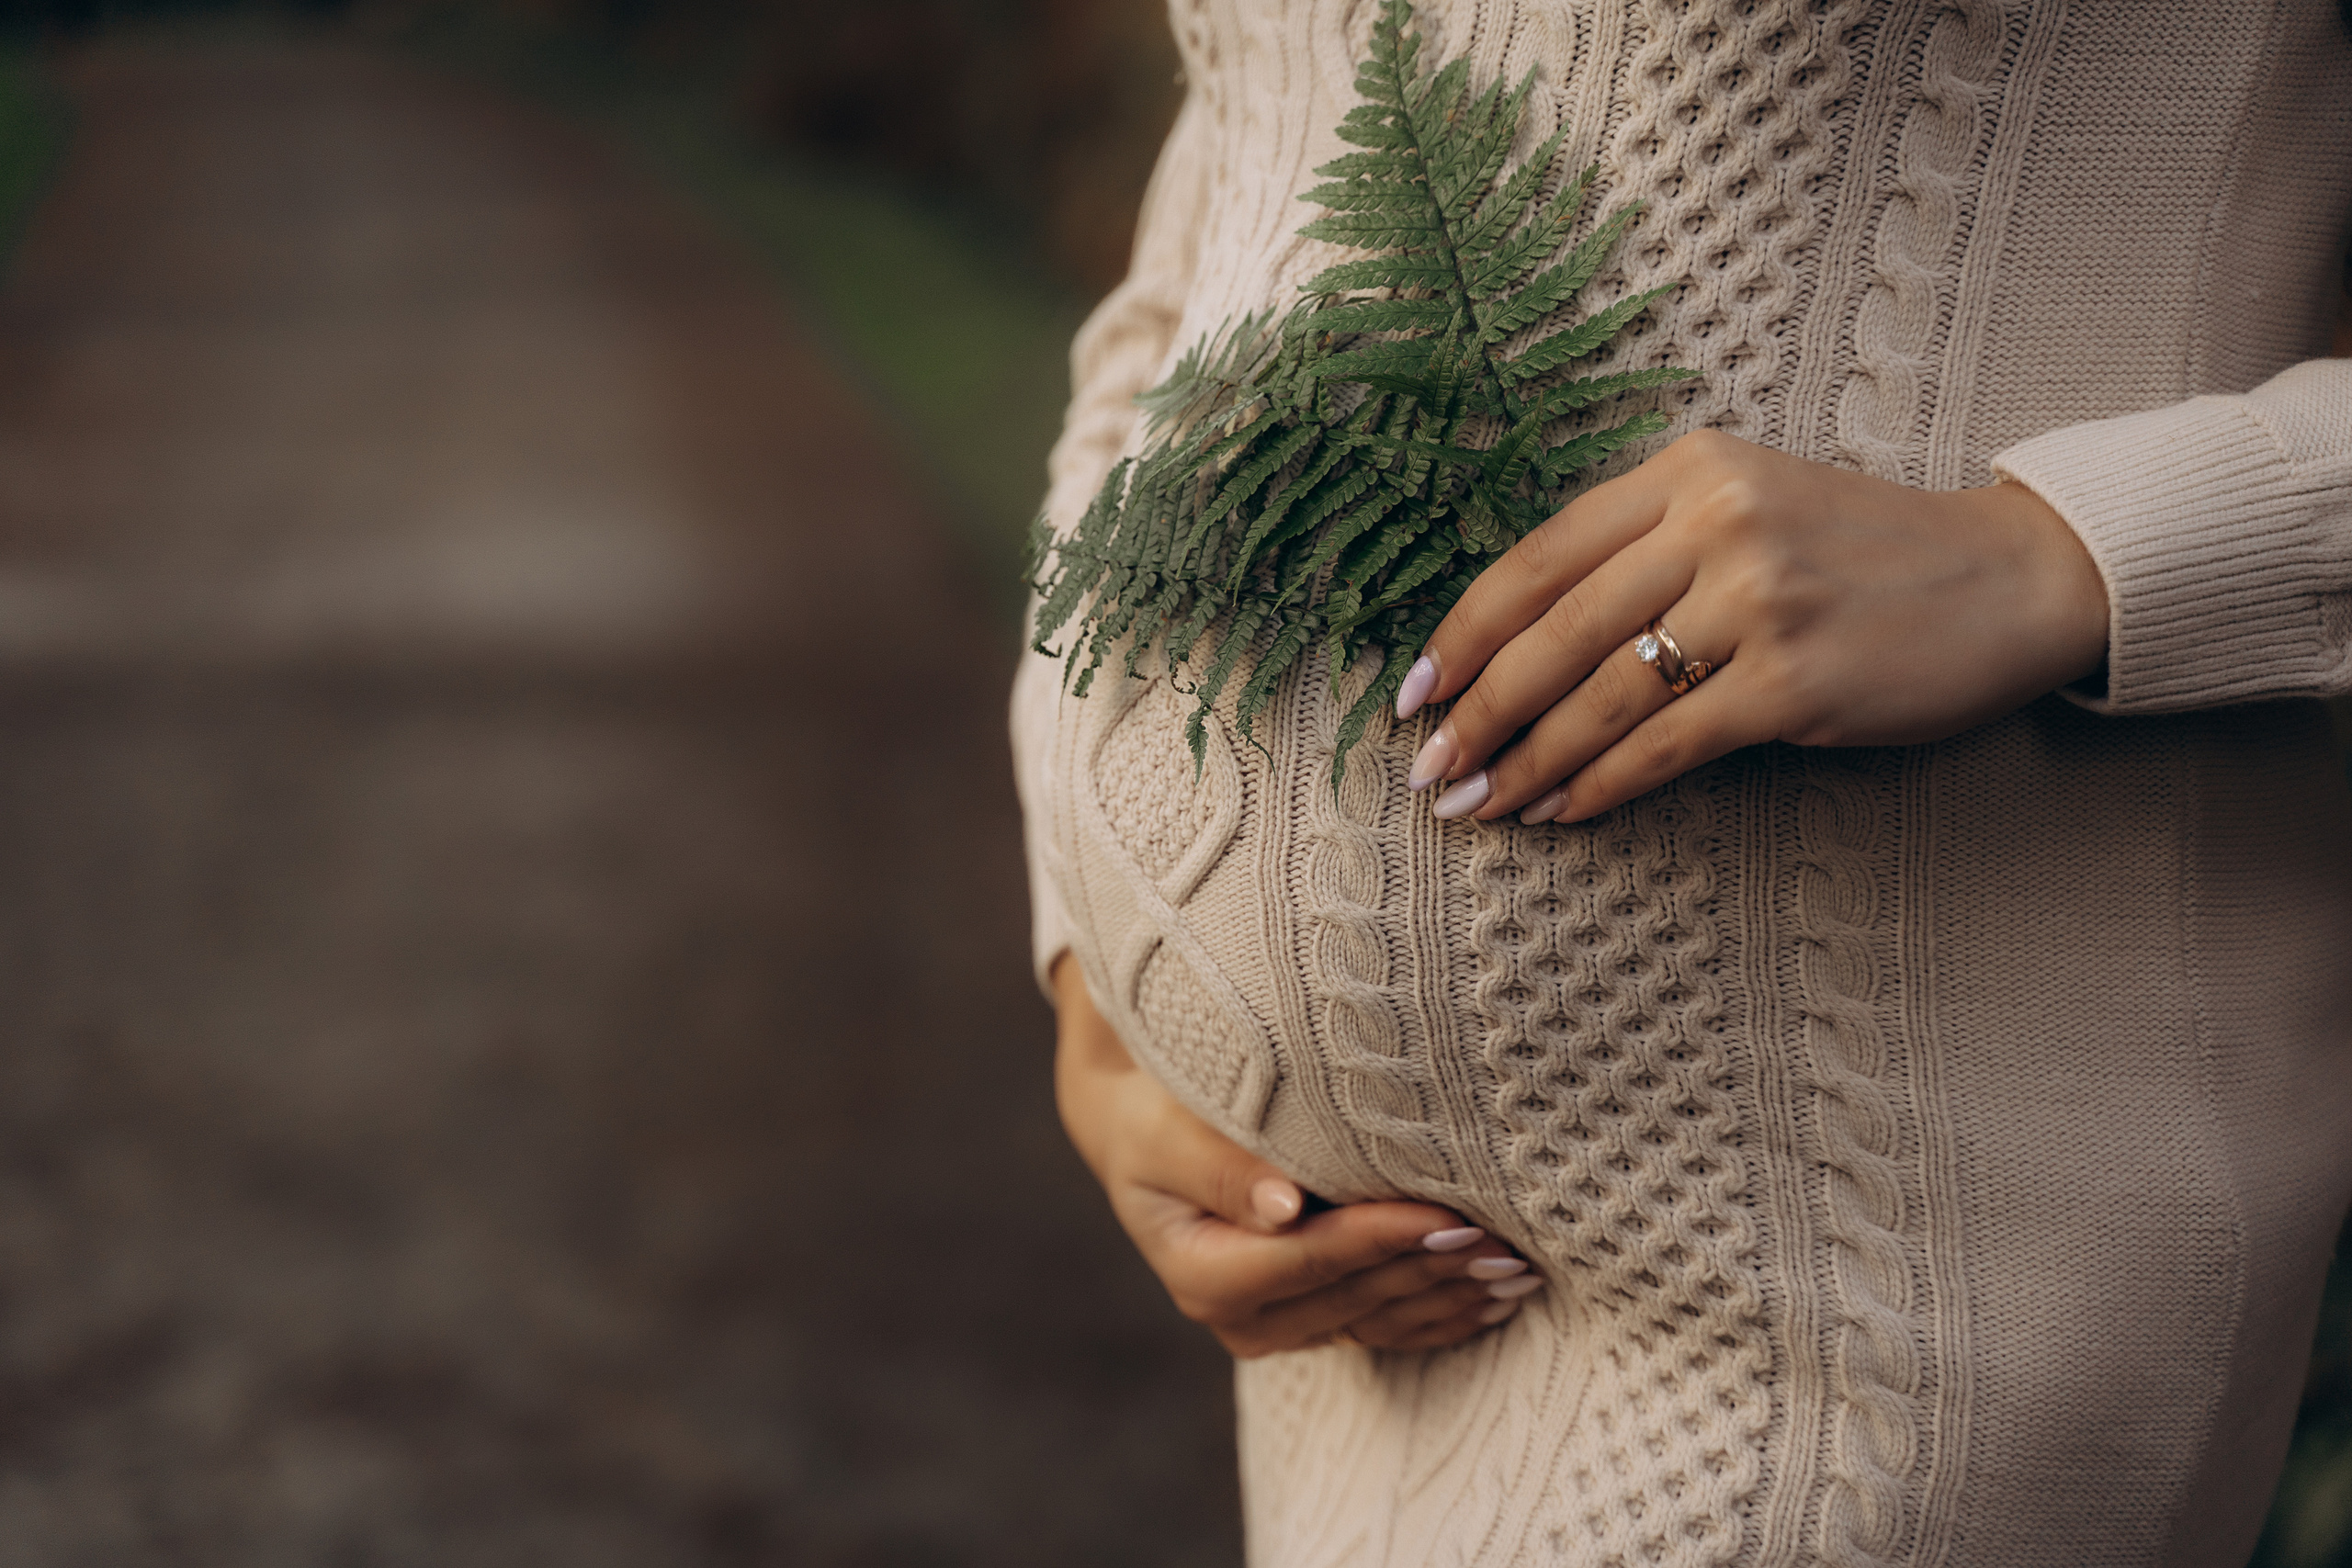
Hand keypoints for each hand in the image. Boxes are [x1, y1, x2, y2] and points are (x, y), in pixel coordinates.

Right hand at [1051, 956, 1539, 1355]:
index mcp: (1204, 1276)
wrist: (1144, 1137)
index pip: (1312, 1258)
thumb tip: (1282, 1208)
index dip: (1383, 1238)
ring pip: (1382, 1320)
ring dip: (1451, 1297)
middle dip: (1434, 1269)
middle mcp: (1242, 1319)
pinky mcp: (1310, 1323)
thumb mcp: (1167, 1132)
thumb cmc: (1156, 1118)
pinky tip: (1494, 1299)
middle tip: (1507, 1244)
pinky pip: (1386, 1329)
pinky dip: (1442, 1314)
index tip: (1448, 1213)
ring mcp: (1279, 1329)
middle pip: (1357, 1296)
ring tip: (1518, 1270)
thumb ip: (1221, 1167)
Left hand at [1393, 430, 2109, 822]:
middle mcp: (1716, 521)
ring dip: (1526, 762)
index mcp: (1689, 470)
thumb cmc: (1861, 552)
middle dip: (1477, 712)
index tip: (1412, 690)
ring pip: (1601, 696)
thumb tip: (1518, 646)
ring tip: (1478, 805)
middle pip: (1554, 633)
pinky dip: (1602, 785)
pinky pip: (1667, 745)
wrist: (2011, 576)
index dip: (1464, 632)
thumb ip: (1646, 548)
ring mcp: (1758, 599)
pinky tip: (1563, 811)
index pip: (1539, 557)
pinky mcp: (1795, 680)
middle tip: (1429, 769)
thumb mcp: (1748, 506)